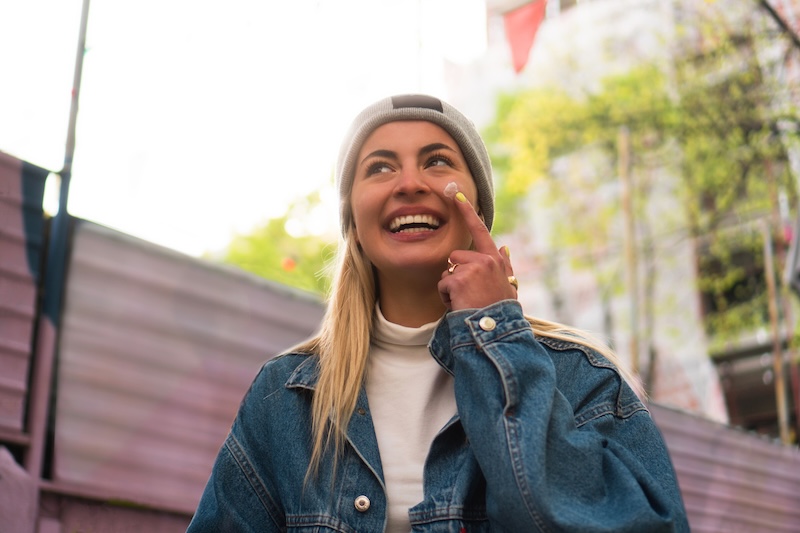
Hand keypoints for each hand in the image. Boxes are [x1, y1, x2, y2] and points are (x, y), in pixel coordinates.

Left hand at [438, 192, 517, 310]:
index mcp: (495, 260)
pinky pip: (443, 284)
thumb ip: (505, 265)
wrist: (497, 331)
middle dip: (456, 275)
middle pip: (456, 257)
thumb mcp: (508, 286)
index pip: (481, 231)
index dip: (468, 213)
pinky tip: (460, 305)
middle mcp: (486, 260)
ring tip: (466, 300)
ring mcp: (474, 268)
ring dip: (451, 287)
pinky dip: (446, 297)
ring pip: (448, 270)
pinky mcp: (460, 279)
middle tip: (469, 294)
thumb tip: (504, 247)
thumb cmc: (500, 312)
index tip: (456, 195)